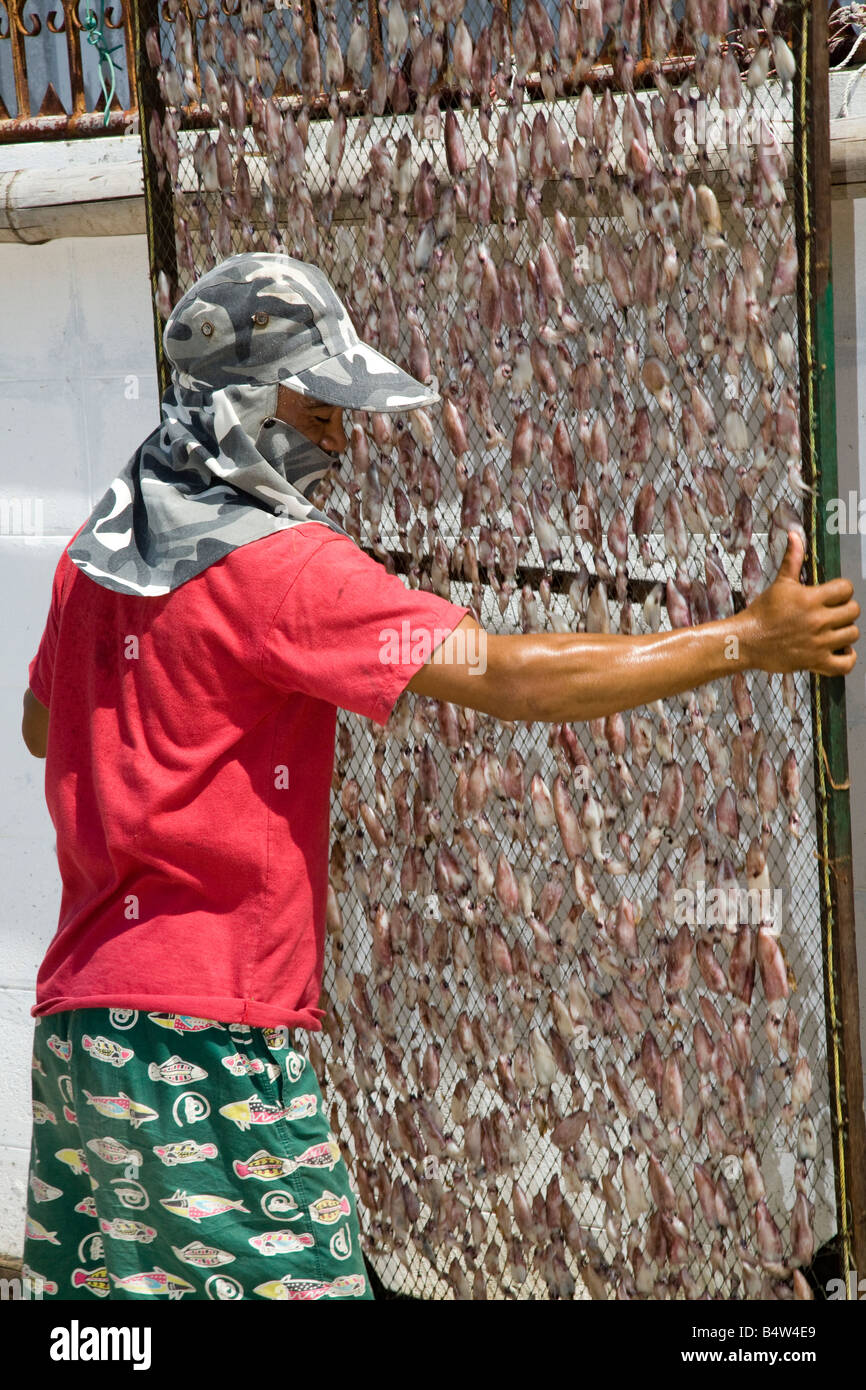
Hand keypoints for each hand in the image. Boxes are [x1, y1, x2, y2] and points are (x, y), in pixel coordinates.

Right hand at [740, 532, 858, 676]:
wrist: (745, 641)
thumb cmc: (761, 613)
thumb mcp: (780, 583)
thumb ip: (792, 558)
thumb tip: (795, 534)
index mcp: (811, 599)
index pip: (846, 589)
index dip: (843, 591)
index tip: (834, 596)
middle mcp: (817, 621)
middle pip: (853, 612)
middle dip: (845, 611)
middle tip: (833, 613)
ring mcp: (818, 643)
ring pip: (852, 635)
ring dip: (845, 632)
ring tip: (834, 631)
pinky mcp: (815, 662)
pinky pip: (845, 664)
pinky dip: (848, 659)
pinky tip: (840, 651)